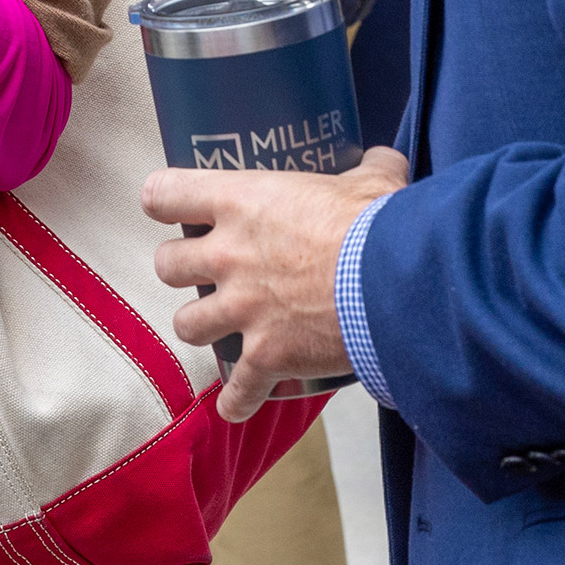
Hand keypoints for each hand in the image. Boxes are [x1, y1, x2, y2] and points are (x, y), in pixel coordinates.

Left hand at [144, 146, 410, 420]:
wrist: (401, 285)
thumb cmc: (380, 225)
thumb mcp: (372, 181)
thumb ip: (368, 167)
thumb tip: (384, 159)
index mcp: (240, 202)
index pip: (164, 195)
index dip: (163, 201)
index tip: (170, 208)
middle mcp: (228, 256)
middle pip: (167, 265)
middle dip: (180, 269)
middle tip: (204, 271)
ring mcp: (242, 310)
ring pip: (187, 325)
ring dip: (200, 327)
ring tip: (219, 328)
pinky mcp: (266, 356)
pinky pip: (236, 389)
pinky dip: (236, 400)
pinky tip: (235, 405)